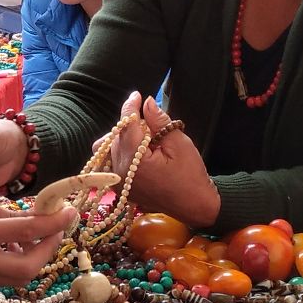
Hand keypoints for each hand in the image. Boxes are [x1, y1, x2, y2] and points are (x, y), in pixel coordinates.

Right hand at [0, 188, 75, 287]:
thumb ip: (5, 214)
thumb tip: (39, 221)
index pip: (25, 232)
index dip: (54, 223)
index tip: (70, 213)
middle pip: (27, 268)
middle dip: (48, 250)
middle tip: (55, 230)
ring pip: (16, 278)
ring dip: (34, 259)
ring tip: (38, 237)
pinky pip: (0, 278)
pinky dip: (15, 264)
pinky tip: (14, 248)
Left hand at [115, 93, 220, 226]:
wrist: (195, 206)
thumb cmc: (191, 176)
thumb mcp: (180, 144)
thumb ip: (160, 122)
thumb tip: (147, 102)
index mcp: (135, 160)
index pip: (127, 125)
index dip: (131, 107)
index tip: (137, 95)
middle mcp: (121, 171)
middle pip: (116, 137)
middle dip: (130, 125)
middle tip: (150, 123)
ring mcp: (118, 182)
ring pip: (108, 149)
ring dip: (122, 138)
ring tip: (144, 138)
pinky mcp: (120, 188)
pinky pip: (110, 163)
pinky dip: (120, 152)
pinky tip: (136, 150)